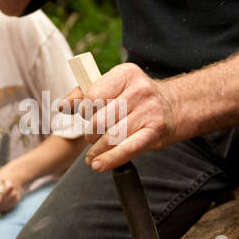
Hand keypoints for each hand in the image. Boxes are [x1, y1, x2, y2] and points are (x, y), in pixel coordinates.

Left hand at [60, 63, 181, 169]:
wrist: (176, 106)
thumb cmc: (137, 99)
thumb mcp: (114, 87)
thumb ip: (85, 94)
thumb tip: (62, 106)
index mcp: (125, 74)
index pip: (92, 96)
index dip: (84, 110)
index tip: (87, 116)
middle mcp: (139, 90)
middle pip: (100, 119)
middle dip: (90, 133)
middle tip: (92, 137)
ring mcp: (148, 111)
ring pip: (111, 136)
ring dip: (97, 150)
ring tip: (92, 156)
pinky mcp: (155, 131)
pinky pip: (127, 149)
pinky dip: (110, 160)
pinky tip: (99, 165)